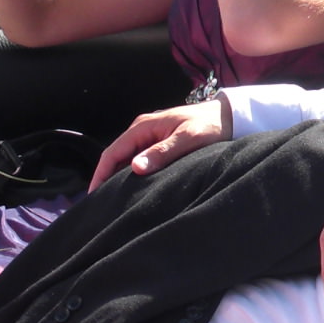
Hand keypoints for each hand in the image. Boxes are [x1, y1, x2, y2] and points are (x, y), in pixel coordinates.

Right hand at [91, 99, 230, 188]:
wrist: (229, 117)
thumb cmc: (210, 126)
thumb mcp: (188, 139)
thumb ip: (163, 152)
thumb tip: (135, 167)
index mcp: (143, 126)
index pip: (113, 152)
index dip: (100, 174)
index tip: (94, 196)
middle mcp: (142, 130)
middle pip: (116, 157)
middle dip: (106, 179)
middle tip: (100, 205)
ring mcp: (150, 137)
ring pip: (126, 160)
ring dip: (118, 178)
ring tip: (113, 202)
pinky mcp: (159, 144)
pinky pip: (139, 160)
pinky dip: (132, 175)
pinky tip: (133, 190)